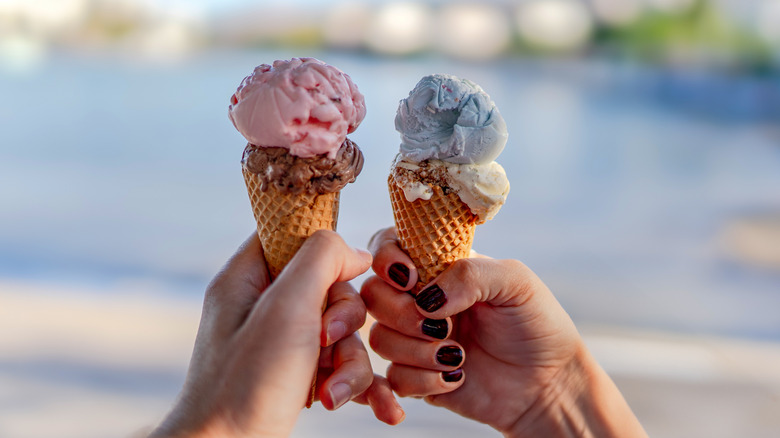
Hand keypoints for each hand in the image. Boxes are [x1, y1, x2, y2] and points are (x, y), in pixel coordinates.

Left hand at [151, 231, 403, 437]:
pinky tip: (385, 410)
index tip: (341, 278)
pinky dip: (361, 387)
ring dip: (352, 365)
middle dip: (344, 323)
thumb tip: (354, 250)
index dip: (326, 251)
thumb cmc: (245, 385)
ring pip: (344, 335)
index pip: (293, 237)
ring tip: (333, 395)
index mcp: (248, 279)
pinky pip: (344, 369)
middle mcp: (264, 308)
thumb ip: (321, 260)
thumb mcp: (285, 307)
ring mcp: (283, 346)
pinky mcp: (299, 380)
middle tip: (326, 342)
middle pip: (332, 289)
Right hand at [362, 228, 645, 436]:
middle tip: (441, 327)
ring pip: (380, 338)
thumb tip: (427, 298)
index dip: (387, 259)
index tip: (411, 278)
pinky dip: (423, 380)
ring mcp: (415, 338)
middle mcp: (420, 299)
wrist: (549, 383)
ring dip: (417, 350)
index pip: (388, 246)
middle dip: (402, 313)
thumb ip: (470, 274)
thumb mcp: (515, 282)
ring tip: (458, 355)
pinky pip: (394, 378)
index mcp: (438, 266)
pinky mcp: (415, 377)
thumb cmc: (536, 323)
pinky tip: (457, 378)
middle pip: (373, 295)